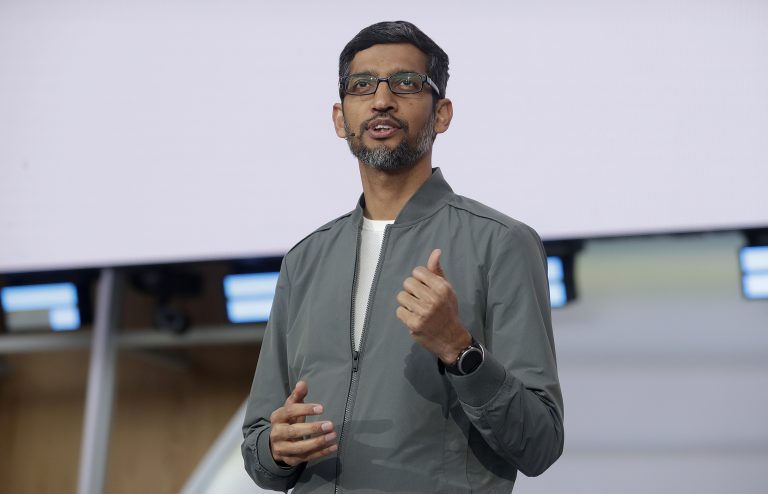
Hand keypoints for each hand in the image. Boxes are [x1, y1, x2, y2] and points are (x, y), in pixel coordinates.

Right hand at [269, 381, 336, 466]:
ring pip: (299, 448)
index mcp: (277, 417)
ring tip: (332, 436)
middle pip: (293, 431)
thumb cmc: (288, 420)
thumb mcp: (290, 407)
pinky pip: (306, 458)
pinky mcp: (290, 460)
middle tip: (330, 424)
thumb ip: (297, 395)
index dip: (305, 409)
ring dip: (317, 443)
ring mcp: (282, 448)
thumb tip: (302, 383)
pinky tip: (333, 447)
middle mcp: (277, 434)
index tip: (321, 408)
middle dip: (312, 429)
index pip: (289, 412)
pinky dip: (320, 453)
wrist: (275, 443)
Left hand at [396, 249, 471, 363]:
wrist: (451, 338)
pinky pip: (399, 310)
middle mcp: (433, 298)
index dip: (419, 280)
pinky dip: (404, 314)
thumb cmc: (448, 311)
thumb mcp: (446, 289)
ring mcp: (423, 312)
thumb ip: (437, 271)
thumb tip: (436, 251)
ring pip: (401, 296)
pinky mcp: (414, 323)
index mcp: (442, 287)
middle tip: (421, 300)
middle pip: (407, 283)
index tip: (425, 289)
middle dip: (412, 291)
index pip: (417, 271)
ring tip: (417, 309)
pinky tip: (414, 318)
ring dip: (407, 302)